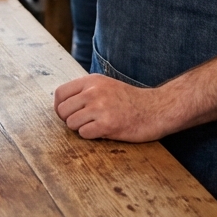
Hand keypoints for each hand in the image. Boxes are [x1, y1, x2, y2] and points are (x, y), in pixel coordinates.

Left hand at [53, 74, 175, 142]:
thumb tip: (61, 103)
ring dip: (80, 129)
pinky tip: (102, 131)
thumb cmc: (130, 100)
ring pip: (71, 123)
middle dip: (69, 120)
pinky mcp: (108, 124)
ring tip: (95, 126)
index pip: (60, 93)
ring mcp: (100, 108)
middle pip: (62, 110)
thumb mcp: (106, 85)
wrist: (156, 109)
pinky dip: (90, 136)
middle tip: (83, 123)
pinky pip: (84, 134)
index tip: (67, 114)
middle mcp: (94, 92)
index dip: (60, 107)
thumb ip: (85, 90)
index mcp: (92, 81)